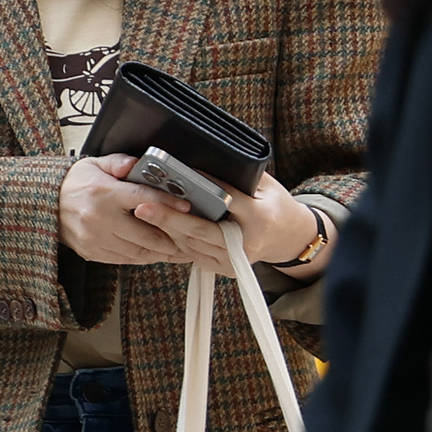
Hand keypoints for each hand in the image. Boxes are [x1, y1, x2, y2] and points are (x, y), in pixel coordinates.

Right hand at [58, 155, 190, 264]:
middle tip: (189, 239)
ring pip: (137, 252)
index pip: (143, 199)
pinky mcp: (91, 252)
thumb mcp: (95, 163)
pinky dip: (141, 258)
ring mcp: (95, 239)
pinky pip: (123, 260)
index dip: (167, 204)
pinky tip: (154, 254)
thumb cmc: (73, 182)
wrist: (44, 203)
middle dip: (171, 239)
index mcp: (104, 193)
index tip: (186, 207)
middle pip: (145, 234)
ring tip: (178, 251)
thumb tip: (137, 163)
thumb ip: (119, 162)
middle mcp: (100, 218)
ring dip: (160, 253)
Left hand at [132, 172, 325, 279]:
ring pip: (194, 245)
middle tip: (142, 206)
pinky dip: (176, 241)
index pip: (225, 200)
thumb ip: (237, 175)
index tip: (176, 176)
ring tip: (144, 213)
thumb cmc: (274, 203)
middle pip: (202, 230)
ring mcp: (235, 262)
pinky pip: (195, 255)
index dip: (201, 187)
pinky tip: (159, 227)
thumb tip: (201, 161)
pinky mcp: (226, 269)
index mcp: (260, 218)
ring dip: (167, 230)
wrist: (289, 237)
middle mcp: (247, 244)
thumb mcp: (264, 183)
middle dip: (169, 218)